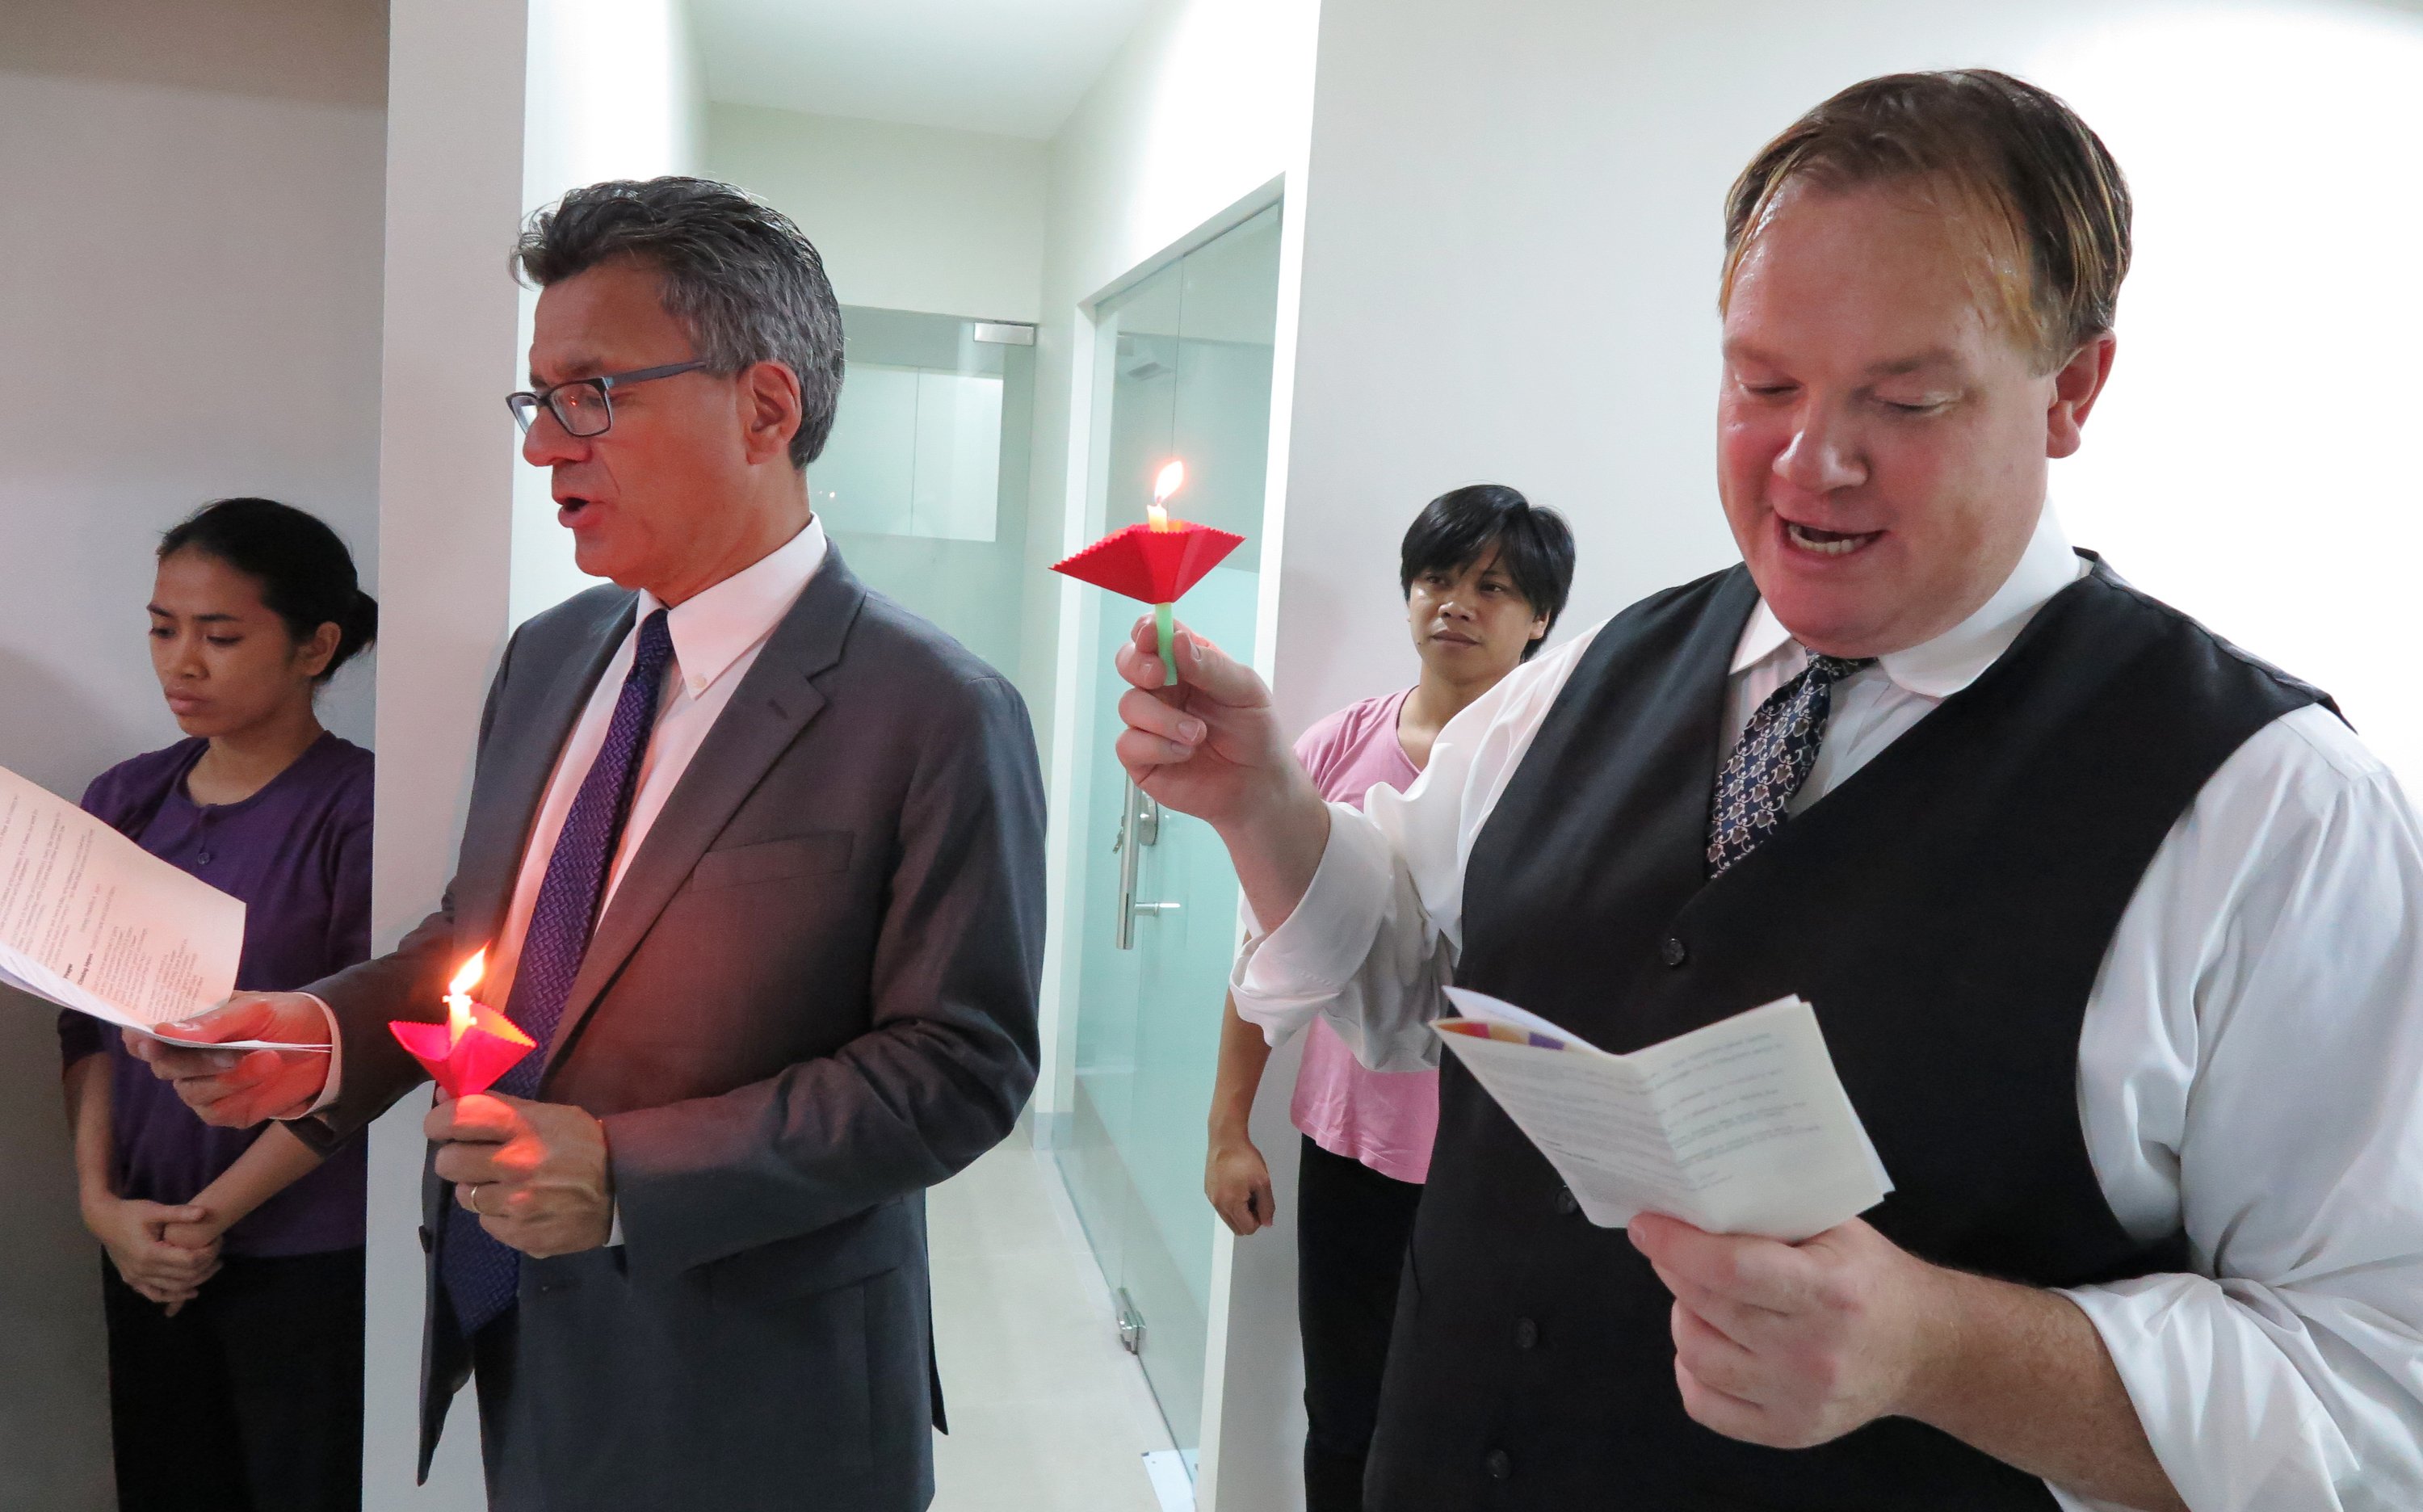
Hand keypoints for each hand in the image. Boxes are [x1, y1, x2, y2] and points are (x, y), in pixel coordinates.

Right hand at [84, 1194, 220, 1310]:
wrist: (103, 1221)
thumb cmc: (130, 1213)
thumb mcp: (154, 1210)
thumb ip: (179, 1213)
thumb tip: (204, 1213)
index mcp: (150, 1253)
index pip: (189, 1260)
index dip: (208, 1252)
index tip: (218, 1240)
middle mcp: (143, 1270)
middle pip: (185, 1276)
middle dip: (207, 1266)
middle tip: (220, 1254)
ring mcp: (136, 1278)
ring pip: (173, 1288)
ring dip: (196, 1281)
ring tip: (213, 1268)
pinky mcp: (132, 1281)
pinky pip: (156, 1294)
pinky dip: (174, 1295)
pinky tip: (190, 1291)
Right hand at [125, 992, 331, 1125]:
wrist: (326, 1045)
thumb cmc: (283, 1017)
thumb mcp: (254, 1009)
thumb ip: (212, 1022)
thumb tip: (164, 1030)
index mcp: (185, 1028)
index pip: (143, 1036)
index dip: (138, 1039)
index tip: (148, 1039)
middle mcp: (185, 1060)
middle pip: (165, 1067)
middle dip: (198, 1061)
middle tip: (234, 1053)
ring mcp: (202, 1087)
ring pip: (193, 1092)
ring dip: (230, 1077)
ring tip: (268, 1058)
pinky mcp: (225, 1110)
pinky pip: (217, 1110)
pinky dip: (243, 1093)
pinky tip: (266, 1075)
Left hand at [428, 1093, 612, 1258]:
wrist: (625, 1192)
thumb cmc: (584, 1144)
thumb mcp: (549, 1113)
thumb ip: (498, 1107)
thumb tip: (442, 1098)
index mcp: (523, 1126)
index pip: (455, 1118)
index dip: (439, 1121)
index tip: (443, 1126)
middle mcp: (515, 1165)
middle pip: (447, 1162)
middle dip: (456, 1158)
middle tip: (475, 1158)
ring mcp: (517, 1205)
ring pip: (465, 1196)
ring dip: (480, 1189)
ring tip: (508, 1184)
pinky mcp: (522, 1236)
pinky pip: (487, 1223)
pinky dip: (499, 1215)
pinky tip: (522, 1207)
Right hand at [1113, 617, 1301, 830]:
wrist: (1259, 784)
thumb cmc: (1255, 732)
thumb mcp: (1246, 690)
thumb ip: (1212, 666)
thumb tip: (1177, 641)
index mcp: (1186, 664)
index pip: (1155, 635)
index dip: (1146, 630)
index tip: (1150, 634)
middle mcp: (1163, 690)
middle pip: (1128, 662)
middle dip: (1138, 665)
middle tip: (1160, 676)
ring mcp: (1149, 723)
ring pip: (1128, 704)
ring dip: (1164, 719)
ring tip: (1198, 735)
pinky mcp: (1142, 757)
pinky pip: (1128, 744)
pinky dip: (1158, 747)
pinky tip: (1184, 753)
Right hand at [1205, 1132, 1273, 1235]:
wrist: (1226, 1139)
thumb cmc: (1246, 1159)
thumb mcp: (1263, 1182)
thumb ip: (1267, 1206)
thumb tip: (1267, 1223)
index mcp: (1231, 1204)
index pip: (1247, 1229)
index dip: (1259, 1219)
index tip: (1261, 1202)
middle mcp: (1218, 1205)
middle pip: (1237, 1228)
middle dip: (1248, 1219)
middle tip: (1254, 1198)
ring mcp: (1211, 1198)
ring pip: (1228, 1218)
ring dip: (1239, 1212)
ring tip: (1245, 1190)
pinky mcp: (1207, 1190)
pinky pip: (1221, 1207)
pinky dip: (1230, 1203)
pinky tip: (1235, 1185)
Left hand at [1629, 1212, 1949, 1449]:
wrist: (1923, 1349)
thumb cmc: (1870, 1279)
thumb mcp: (1837, 1230)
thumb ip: (1773, 1214)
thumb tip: (1694, 1197)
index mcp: (1830, 1291)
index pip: (1732, 1269)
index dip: (1679, 1246)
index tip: (1645, 1226)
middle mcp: (1814, 1352)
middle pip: (1708, 1306)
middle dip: (1674, 1270)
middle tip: (1669, 1250)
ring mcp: (1800, 1399)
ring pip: (1697, 1355)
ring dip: (1683, 1316)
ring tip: (1698, 1296)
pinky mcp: (1790, 1432)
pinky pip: (1706, 1406)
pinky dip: (1691, 1370)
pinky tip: (1705, 1341)